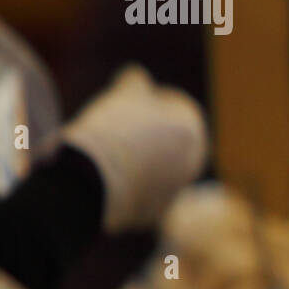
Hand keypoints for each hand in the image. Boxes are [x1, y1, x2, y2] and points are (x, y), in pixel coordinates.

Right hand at [62, 67, 208, 232]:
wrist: (95, 180)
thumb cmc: (113, 130)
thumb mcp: (124, 94)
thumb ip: (135, 81)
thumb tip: (136, 75)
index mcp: (193, 130)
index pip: (176, 109)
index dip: (150, 102)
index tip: (127, 103)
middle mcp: (193, 162)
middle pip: (167, 142)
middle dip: (145, 134)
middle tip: (114, 129)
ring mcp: (176, 189)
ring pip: (154, 169)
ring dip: (136, 161)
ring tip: (105, 154)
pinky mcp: (155, 213)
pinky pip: (141, 194)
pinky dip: (126, 186)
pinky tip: (104, 177)